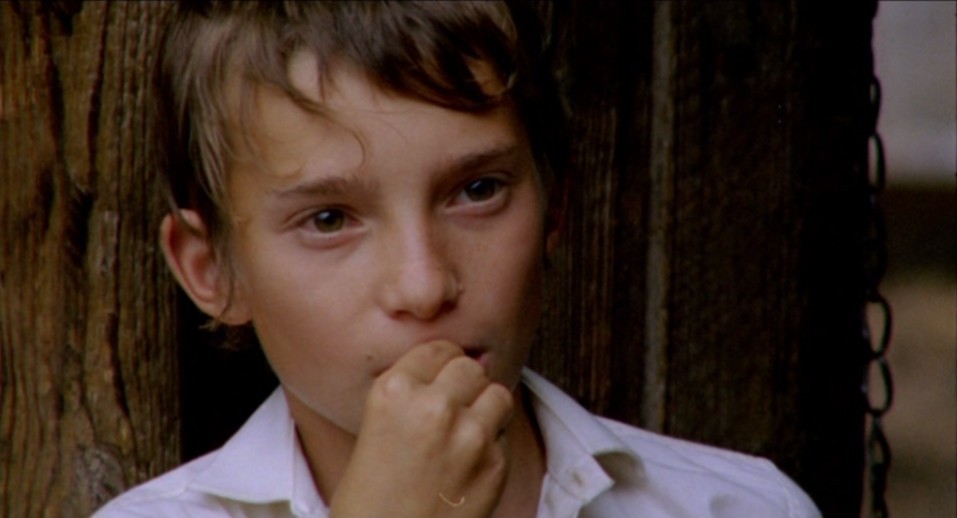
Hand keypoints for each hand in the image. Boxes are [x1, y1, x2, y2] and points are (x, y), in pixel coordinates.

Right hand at [329, 340, 513, 517]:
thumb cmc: (370, 497)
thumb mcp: (375, 425)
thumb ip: (413, 393)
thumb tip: (466, 362)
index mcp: (394, 391)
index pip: (438, 349)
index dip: (441, 365)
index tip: (439, 381)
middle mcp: (434, 406)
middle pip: (470, 367)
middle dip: (465, 385)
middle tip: (453, 409)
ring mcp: (469, 435)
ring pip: (498, 394)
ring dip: (486, 409)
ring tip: (466, 432)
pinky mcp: (494, 465)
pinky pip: (504, 435)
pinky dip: (492, 446)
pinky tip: (468, 466)